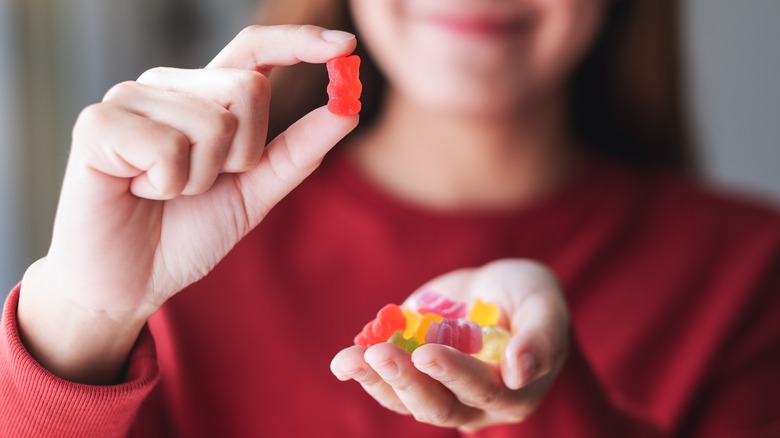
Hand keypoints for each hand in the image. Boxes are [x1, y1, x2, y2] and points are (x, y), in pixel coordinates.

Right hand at [17, 25, 358, 382]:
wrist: (130, 282)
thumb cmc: (185, 233)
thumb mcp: (254, 192)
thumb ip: (297, 151)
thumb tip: (347, 110)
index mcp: (204, 96)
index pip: (255, 50)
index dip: (299, 42)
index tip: (346, 45)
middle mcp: (168, 86)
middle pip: (248, 88)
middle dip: (243, 155)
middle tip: (203, 184)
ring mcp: (129, 99)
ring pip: (213, 123)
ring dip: (201, 179)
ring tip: (164, 192)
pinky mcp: (97, 124)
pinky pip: (169, 147)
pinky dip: (166, 185)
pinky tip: (138, 191)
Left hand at [331, 259, 569, 431]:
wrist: (497, 287)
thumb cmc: (530, 296)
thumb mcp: (545, 307)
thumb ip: (539, 339)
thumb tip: (519, 372)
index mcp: (512, 393)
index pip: (481, 391)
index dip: (454, 374)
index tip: (427, 353)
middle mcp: (473, 403)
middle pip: (437, 407)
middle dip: (406, 381)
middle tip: (380, 354)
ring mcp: (438, 391)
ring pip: (405, 400)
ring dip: (375, 381)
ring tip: (348, 361)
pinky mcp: (412, 373)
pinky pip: (386, 383)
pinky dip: (364, 371)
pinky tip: (344, 360)